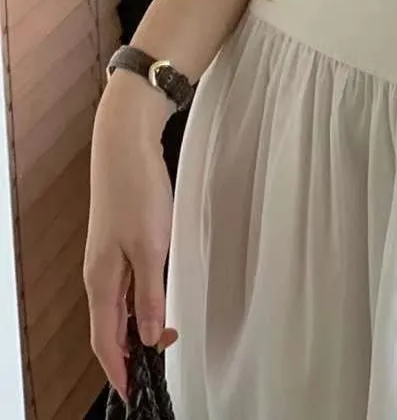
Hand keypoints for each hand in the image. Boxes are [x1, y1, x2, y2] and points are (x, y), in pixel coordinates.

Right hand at [84, 78, 175, 396]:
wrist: (126, 143)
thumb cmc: (137, 191)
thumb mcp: (151, 246)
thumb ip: (150, 293)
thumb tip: (149, 336)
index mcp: (102, 281)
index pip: (105, 340)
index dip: (118, 369)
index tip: (133, 392)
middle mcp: (98, 273)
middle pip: (109, 326)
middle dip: (129, 352)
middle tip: (157, 366)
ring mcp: (106, 256)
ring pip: (117, 305)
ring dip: (134, 327)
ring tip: (158, 341)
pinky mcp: (118, 240)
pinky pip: (124, 284)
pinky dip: (136, 302)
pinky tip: (152, 301)